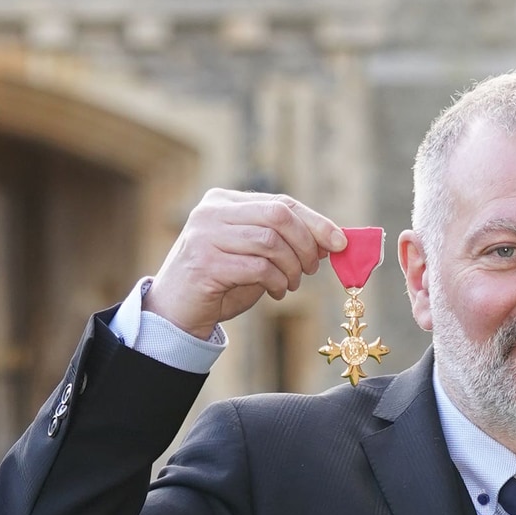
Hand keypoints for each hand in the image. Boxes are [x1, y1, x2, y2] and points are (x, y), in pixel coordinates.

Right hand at [148, 190, 347, 341]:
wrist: (175, 313)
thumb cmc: (219, 285)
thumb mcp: (253, 256)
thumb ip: (281, 243)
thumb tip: (330, 241)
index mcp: (224, 201)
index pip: (280, 202)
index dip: (315, 222)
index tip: (340, 242)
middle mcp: (212, 211)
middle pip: (279, 216)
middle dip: (306, 244)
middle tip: (312, 269)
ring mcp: (206, 235)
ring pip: (270, 241)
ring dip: (291, 268)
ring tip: (290, 285)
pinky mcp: (206, 263)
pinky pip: (258, 267)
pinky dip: (277, 282)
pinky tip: (277, 293)